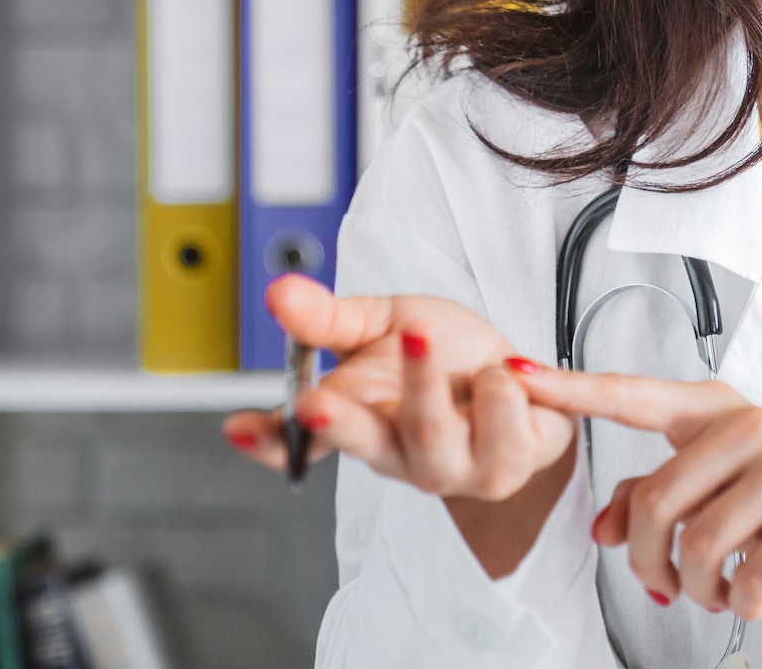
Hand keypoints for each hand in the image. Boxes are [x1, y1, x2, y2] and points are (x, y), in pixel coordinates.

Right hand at [222, 275, 573, 502]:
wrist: (520, 380)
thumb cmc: (448, 356)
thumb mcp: (387, 323)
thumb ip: (333, 317)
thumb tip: (280, 292)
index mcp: (363, 424)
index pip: (303, 443)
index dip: (271, 441)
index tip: (241, 429)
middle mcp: (405, 458)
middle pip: (368, 445)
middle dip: (344, 424)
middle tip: (318, 401)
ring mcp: (458, 469)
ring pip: (441, 439)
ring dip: (451, 388)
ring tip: (476, 362)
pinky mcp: (513, 463)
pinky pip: (515, 427)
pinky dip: (519, 386)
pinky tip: (514, 372)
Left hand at [524, 368, 761, 620]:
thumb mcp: (718, 488)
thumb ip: (653, 494)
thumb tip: (603, 529)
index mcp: (717, 410)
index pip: (632, 395)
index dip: (572, 389)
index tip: (519, 378)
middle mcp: (751, 426)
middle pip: (655, 503)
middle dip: (650, 563)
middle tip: (665, 586)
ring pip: (696, 546)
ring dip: (696, 590)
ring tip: (716, 591)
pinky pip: (744, 580)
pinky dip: (738, 605)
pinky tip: (750, 597)